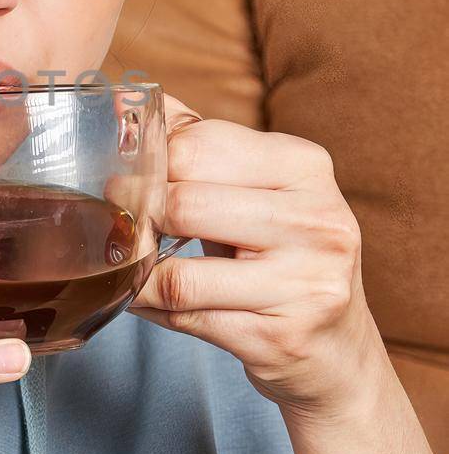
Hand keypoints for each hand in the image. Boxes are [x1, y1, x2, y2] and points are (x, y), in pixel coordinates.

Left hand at [126, 94, 389, 418]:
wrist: (336, 352)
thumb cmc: (282, 260)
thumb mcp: (256, 190)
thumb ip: (199, 145)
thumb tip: (126, 101)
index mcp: (305, 166)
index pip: (198, 145)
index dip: (144, 164)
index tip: (119, 181)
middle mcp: (316, 218)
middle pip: (183, 204)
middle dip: (137, 220)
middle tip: (117, 229)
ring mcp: (305, 281)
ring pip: (179, 274)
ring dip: (137, 276)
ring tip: (126, 269)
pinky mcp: (282, 336)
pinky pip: (187, 318)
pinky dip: (151, 310)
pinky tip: (146, 302)